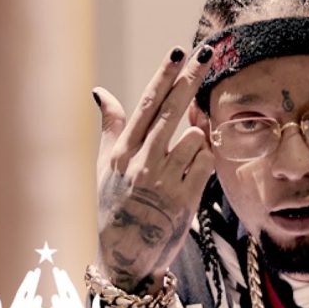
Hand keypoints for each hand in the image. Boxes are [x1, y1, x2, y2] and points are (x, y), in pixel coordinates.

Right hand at [95, 46, 214, 294]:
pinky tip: (194, 170)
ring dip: (198, 138)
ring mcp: (165, 180)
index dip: (164, 75)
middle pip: (172, 110)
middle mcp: (142, 162)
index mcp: (122, 151)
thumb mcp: (106, 167)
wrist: (128, 256)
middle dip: (191, 78)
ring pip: (194, 137)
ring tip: (184, 157)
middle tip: (207, 53)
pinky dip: (205, 160)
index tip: (178, 51)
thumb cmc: (116, 207)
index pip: (147, 104)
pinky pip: (206, 163)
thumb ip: (111, 128)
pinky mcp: (186, 198)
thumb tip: (101, 92)